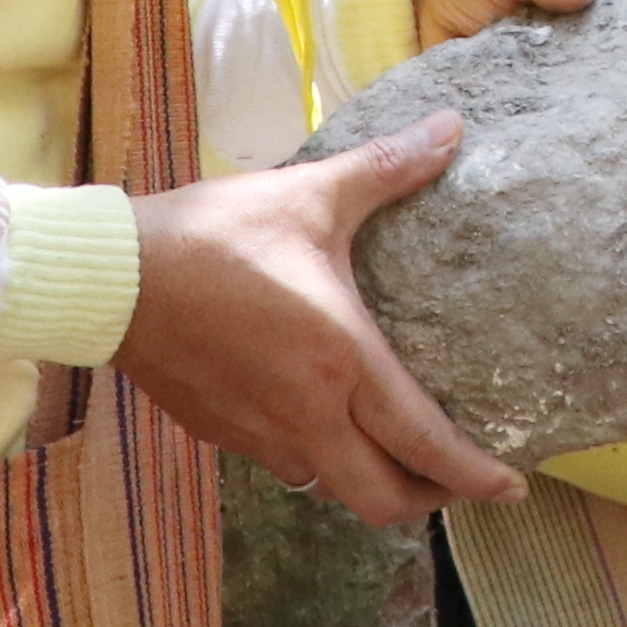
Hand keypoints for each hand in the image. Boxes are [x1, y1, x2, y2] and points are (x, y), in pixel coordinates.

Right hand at [118, 109, 525, 522]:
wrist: (113, 277)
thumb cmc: (218, 235)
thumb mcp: (310, 195)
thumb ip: (387, 168)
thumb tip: (452, 127)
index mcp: (343, 363)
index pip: (424, 442)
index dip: (474, 476)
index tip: (514, 488)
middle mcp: (307, 414)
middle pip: (382, 498)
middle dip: (429, 499)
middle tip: (459, 481)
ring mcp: (259, 432)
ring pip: (331, 488)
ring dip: (371, 483)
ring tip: (397, 458)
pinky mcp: (220, 433)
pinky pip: (285, 466)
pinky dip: (318, 462)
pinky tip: (323, 428)